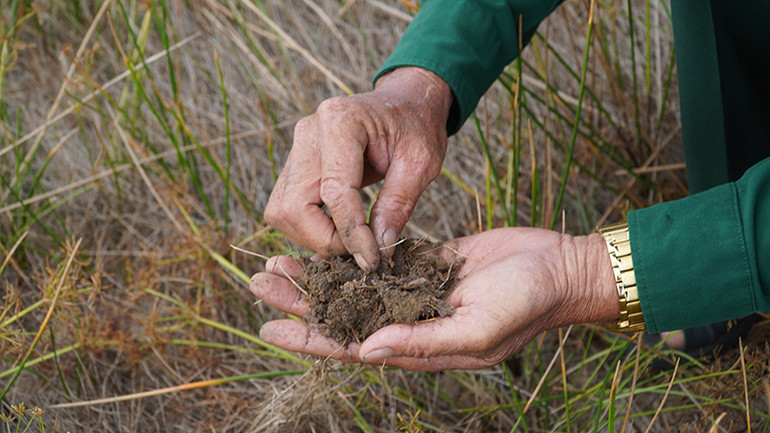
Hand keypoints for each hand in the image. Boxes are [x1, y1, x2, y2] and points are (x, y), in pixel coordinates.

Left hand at [250, 228, 619, 370]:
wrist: (558, 268)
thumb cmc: (525, 304)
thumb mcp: (475, 331)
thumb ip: (420, 342)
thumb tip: (364, 350)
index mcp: (416, 346)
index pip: (348, 347)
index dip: (307, 339)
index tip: (266, 328)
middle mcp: (410, 321)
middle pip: (341, 314)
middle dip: (300, 301)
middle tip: (259, 282)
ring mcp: (417, 291)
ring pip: (354, 286)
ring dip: (318, 275)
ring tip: (280, 262)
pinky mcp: (427, 263)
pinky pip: (381, 260)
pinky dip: (351, 253)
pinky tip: (326, 243)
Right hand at [264, 67, 452, 270]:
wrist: (403, 103)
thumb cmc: (416, 126)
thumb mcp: (422, 163)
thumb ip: (399, 204)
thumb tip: (380, 248)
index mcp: (341, 122)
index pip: (335, 192)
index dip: (352, 234)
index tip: (373, 261)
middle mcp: (308, 132)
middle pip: (294, 207)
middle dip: (325, 240)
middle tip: (362, 251)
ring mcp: (296, 147)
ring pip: (282, 212)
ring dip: (314, 237)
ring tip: (353, 241)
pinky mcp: (294, 162)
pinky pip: (287, 207)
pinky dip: (309, 228)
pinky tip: (339, 230)